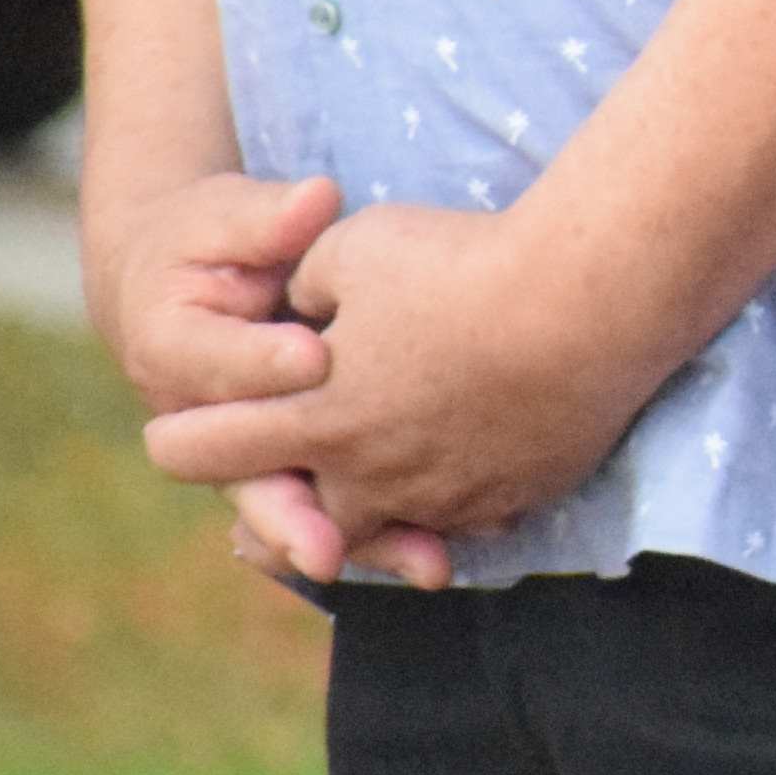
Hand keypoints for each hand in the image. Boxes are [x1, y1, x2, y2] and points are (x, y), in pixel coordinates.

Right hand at [76, 171, 443, 587]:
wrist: (179, 285)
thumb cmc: (208, 242)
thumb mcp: (227, 217)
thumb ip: (267, 218)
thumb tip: (312, 200)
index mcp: (174, 348)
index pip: (219, 362)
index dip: (265, 360)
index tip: (315, 354)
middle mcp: (207, 421)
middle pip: (251, 475)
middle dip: (293, 509)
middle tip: (330, 543)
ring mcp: (256, 453)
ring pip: (305, 510)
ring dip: (364, 539)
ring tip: (426, 565)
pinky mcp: (303, 465)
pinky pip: (344, 511)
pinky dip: (397, 528)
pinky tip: (459, 547)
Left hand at [136, 200, 659, 548]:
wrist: (595, 298)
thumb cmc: (462, 262)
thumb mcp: (353, 246)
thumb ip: (305, 286)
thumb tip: (302, 308)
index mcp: (313, 418)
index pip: (195, 453)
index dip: (180, 435)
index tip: (189, 422)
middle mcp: (368, 476)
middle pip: (289, 517)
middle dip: (282, 492)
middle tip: (292, 461)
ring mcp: (444, 495)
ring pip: (383, 528)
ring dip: (373, 501)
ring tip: (383, 463)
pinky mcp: (512, 496)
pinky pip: (466, 517)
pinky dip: (453, 497)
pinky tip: (465, 457)